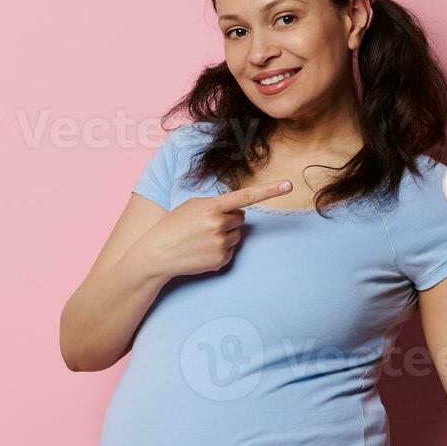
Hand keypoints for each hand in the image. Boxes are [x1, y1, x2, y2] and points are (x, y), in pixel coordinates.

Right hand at [135, 179, 293, 278]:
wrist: (157, 254)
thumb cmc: (174, 226)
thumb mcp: (192, 206)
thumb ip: (216, 204)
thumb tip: (238, 211)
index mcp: (212, 207)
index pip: (246, 196)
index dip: (270, 190)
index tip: (289, 186)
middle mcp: (219, 224)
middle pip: (241, 218)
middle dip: (229, 219)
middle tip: (206, 225)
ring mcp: (221, 243)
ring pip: (237, 234)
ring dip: (225, 234)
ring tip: (202, 238)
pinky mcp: (221, 259)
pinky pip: (231, 250)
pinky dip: (221, 249)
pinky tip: (203, 250)